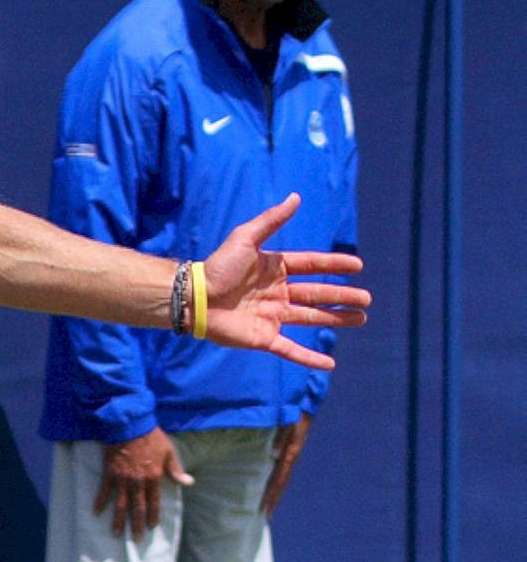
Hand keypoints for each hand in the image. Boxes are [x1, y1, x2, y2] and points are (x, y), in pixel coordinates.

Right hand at [96, 427, 192, 538]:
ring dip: (118, 520)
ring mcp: (122, 479)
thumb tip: (188, 482)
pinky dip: (100, 502)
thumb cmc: (150, 437)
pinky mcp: (109, 473)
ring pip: (120, 504)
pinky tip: (97, 513)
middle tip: (135, 539)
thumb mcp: (168, 451)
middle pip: (137, 508)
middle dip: (136, 525)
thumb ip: (176, 469)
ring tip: (116, 534)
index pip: (153, 502)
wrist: (129, 424)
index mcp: (154, 477)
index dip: (152, 515)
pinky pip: (104, 491)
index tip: (151, 528)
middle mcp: (138, 482)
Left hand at [198, 194, 369, 367]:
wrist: (194, 297)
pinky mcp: (263, 337)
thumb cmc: (217, 267)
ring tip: (360, 319)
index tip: (358, 265)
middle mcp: (277, 292)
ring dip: (336, 319)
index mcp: (275, 268)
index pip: (312, 265)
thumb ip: (272, 220)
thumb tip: (296, 197)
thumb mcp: (245, 238)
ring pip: (311, 318)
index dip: (335, 265)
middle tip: (367, 299)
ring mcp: (271, 316)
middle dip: (343, 295)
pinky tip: (329, 364)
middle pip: (317, 293)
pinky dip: (309, 358)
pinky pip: (290, 349)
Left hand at [260, 413, 311, 516]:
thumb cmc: (294, 408)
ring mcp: (290, 452)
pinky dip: (275, 478)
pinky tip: (268, 483)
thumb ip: (281, 436)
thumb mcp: (288, 421)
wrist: (304, 398)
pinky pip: (280, 467)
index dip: (272, 496)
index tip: (265, 510)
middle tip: (264, 515)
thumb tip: (274, 455)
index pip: (279, 480)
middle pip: (280, 482)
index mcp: (290, 453)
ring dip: (273, 491)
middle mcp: (290, 455)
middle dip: (272, 499)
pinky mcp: (288, 447)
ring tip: (266, 504)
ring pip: (281, 476)